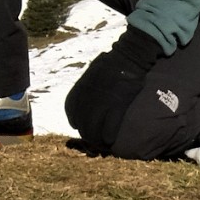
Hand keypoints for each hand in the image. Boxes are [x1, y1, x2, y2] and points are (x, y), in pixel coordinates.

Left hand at [65, 27, 163, 151]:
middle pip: (81, 123)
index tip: (77, 125)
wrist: (129, 56)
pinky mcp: (117, 105)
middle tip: (92, 139)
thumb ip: (87, 85)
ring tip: (101, 143)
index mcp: (81, 86)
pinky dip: (108, 136)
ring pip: (93, 128)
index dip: (74, 120)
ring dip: (96, 139)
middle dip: (86, 133)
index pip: (71, 109)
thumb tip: (86, 96)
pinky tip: (110, 140)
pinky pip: (110, 127)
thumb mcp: (92, 71)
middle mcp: (88, 96)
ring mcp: (102, 102)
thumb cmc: (112, 62)